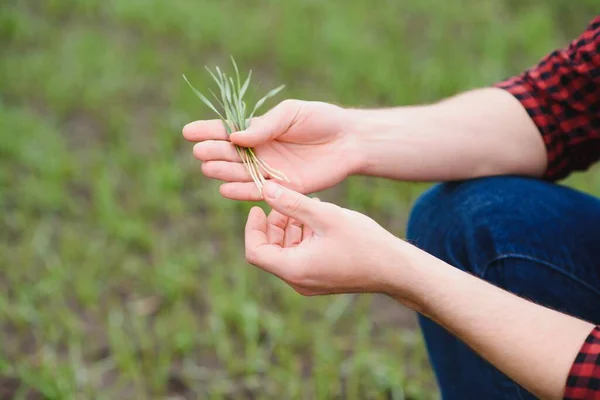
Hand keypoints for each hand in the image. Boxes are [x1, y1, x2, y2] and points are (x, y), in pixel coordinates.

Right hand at [182, 100, 360, 200]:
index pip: (227, 131)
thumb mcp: (291, 114)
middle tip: (201, 152)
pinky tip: (224, 189)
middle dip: (214, 152)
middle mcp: (260, 152)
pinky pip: (258, 191)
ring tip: (208, 168)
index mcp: (259, 130)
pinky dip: (241, 192)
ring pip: (240, 174)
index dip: (207, 131)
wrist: (349, 141)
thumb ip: (265, 126)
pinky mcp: (284, 188)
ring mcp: (270, 171)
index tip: (188, 132)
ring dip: (223, 172)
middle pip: (230, 154)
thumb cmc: (321, 120)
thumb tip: (235, 136)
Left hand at [243, 181, 409, 296]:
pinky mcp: (322, 279)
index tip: (258, 208)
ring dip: (289, 228)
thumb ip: (292, 203)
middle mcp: (298, 281)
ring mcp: (310, 282)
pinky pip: (301, 257)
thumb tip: (265, 189)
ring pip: (286, 253)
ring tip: (305, 206)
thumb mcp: (325, 216)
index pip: (255, 252)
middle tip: (285, 202)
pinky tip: (318, 218)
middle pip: (270, 251)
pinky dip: (303, 237)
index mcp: (294, 269)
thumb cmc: (363, 242)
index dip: (252, 228)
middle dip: (273, 225)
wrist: (396, 270)